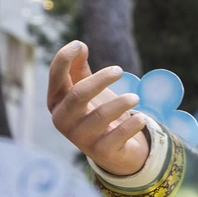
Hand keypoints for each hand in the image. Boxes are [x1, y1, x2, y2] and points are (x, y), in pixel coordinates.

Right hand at [48, 42, 149, 175]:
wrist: (115, 150)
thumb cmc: (97, 112)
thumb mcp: (87, 89)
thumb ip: (79, 69)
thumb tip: (79, 45)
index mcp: (57, 101)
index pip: (56, 77)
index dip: (64, 58)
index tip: (80, 44)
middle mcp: (63, 120)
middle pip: (78, 94)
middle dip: (100, 79)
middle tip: (120, 70)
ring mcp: (81, 138)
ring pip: (100, 116)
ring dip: (121, 103)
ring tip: (136, 97)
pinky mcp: (101, 152)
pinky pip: (118, 136)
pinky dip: (132, 125)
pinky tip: (141, 118)